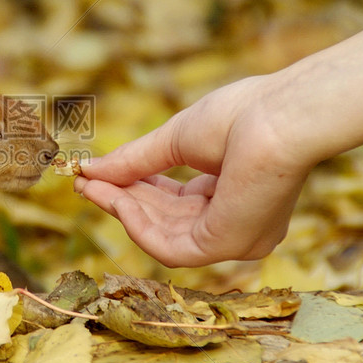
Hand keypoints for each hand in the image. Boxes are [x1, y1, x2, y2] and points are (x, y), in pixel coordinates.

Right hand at [74, 31, 362, 266]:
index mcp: (234, 194)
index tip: (96, 177)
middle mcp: (238, 224)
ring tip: (93, 185)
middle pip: (166, 221)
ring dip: (124, 210)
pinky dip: (138, 226)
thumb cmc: (243, 115)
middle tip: (84, 182)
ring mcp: (234, 239)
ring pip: (163, 237)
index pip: (175, 202)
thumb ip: (135, 160)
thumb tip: (89, 170)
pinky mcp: (226, 246)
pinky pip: (169, 248)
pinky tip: (117, 199)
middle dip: (122, 200)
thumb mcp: (176, 138)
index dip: (134, 189)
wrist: (278, 116)